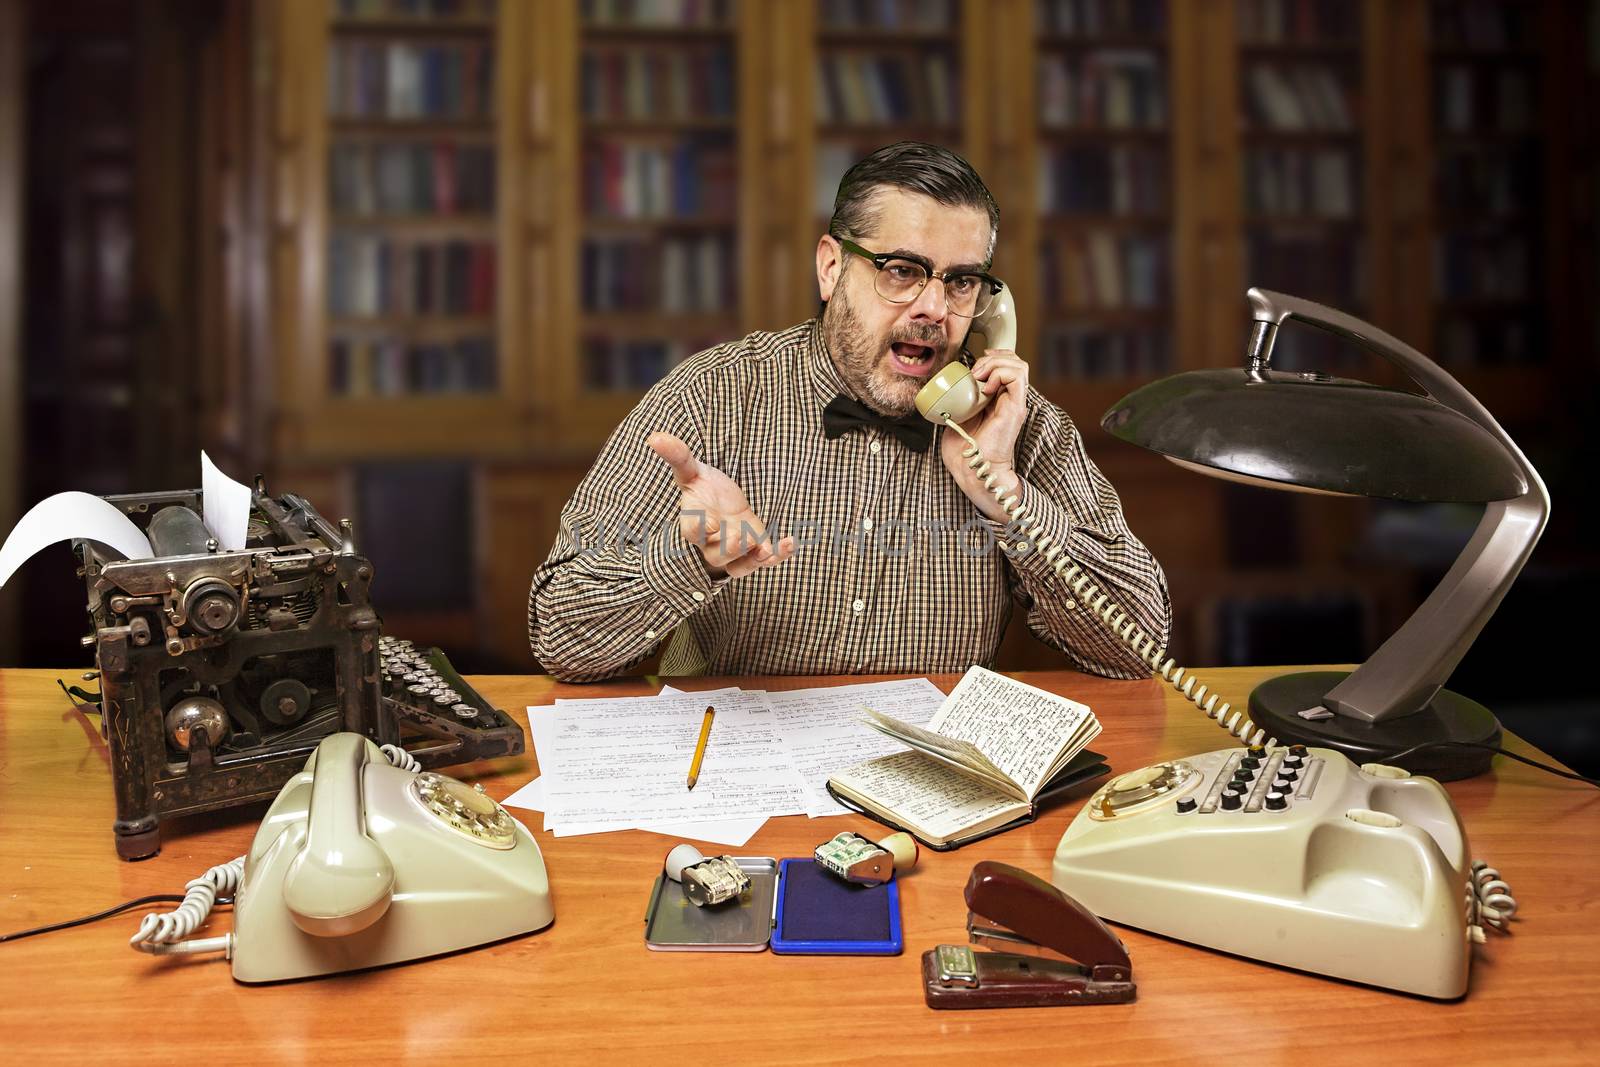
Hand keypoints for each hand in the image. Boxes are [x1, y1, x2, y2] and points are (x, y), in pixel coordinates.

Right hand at [647, 432, 796, 578]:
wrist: (721, 502)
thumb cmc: (703, 488)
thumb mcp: (691, 470)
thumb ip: (678, 456)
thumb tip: (654, 437)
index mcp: (694, 524)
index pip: (692, 531)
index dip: (701, 527)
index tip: (710, 521)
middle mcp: (712, 543)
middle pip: (716, 555)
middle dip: (729, 548)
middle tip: (740, 537)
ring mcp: (734, 551)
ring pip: (739, 566)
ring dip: (754, 560)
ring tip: (767, 550)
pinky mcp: (754, 551)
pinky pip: (764, 561)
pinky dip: (778, 555)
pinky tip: (791, 543)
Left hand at [938, 350, 1028, 521]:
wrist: (970, 468)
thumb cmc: (962, 447)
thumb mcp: (958, 413)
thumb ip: (960, 398)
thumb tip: (948, 383)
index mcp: (999, 399)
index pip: (1008, 366)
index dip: (994, 357)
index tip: (975, 364)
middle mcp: (1010, 400)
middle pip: (1016, 362)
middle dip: (995, 357)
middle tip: (975, 369)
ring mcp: (1014, 404)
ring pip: (1020, 366)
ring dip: (996, 364)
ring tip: (979, 376)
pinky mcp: (1015, 409)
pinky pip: (1017, 378)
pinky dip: (999, 374)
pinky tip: (984, 386)